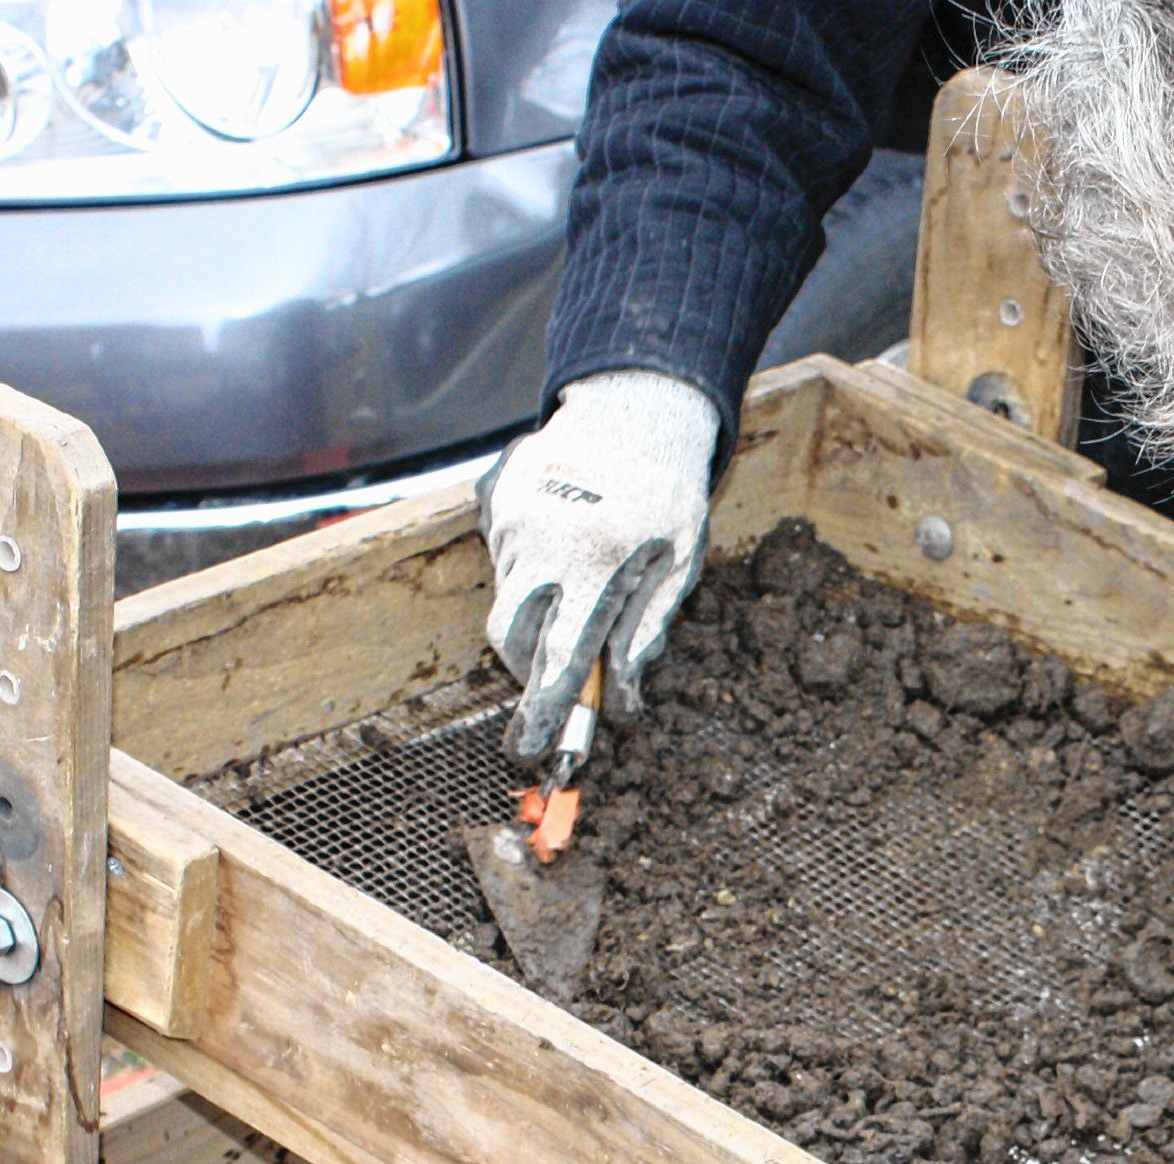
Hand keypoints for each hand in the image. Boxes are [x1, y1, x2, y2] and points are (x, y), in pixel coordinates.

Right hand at [481, 368, 720, 762]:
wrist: (637, 405)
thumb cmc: (668, 493)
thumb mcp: (679, 565)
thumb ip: (646, 632)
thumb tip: (620, 700)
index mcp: (597, 563)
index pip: (561, 656)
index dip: (544, 709)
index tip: (531, 749)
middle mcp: (543, 541)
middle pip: (511, 636)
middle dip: (524, 670)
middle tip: (550, 683)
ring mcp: (511, 517)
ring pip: (509, 596)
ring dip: (540, 611)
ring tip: (582, 575)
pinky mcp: (493, 498)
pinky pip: (505, 556)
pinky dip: (531, 567)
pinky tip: (566, 538)